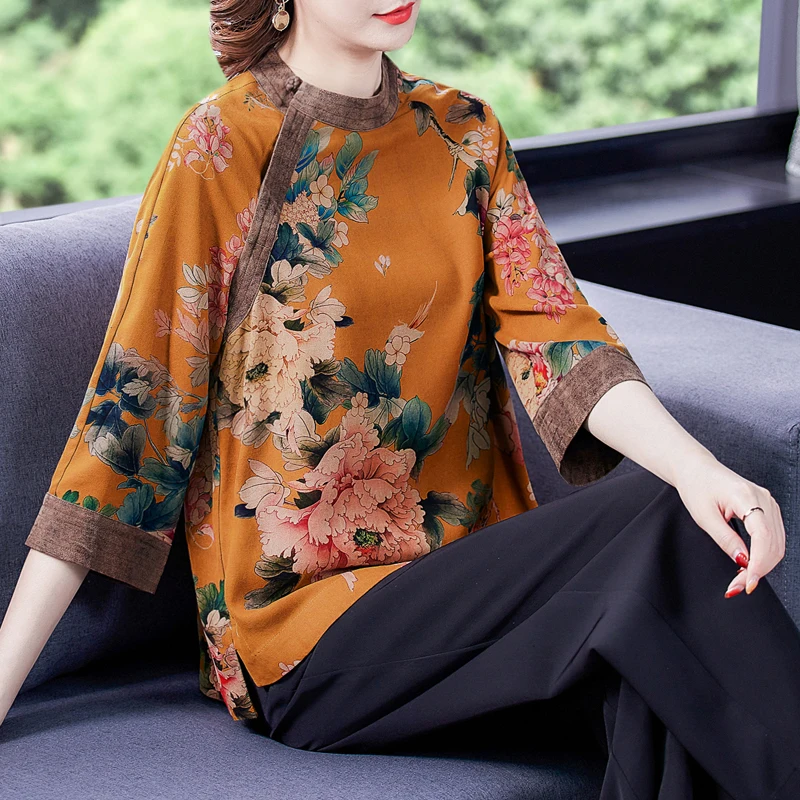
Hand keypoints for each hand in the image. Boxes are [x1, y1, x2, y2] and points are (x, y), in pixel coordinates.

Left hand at [673, 456, 785, 597]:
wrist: (696, 469)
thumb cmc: (696, 486)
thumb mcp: (704, 516)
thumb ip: (725, 539)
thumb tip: (743, 561)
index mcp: (746, 496)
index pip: (763, 537)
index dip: (759, 563)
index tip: (748, 582)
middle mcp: (763, 498)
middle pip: (774, 544)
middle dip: (759, 569)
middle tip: (739, 586)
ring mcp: (768, 502)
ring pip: (777, 543)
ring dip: (763, 564)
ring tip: (742, 579)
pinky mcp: (766, 508)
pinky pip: (774, 536)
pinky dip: (764, 554)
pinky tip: (749, 564)